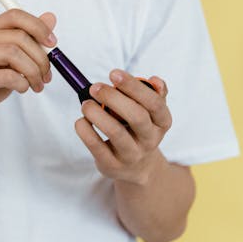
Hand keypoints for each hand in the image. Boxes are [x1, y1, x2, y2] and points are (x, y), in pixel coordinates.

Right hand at [0, 9, 56, 132]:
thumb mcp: (11, 63)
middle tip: (47, 74)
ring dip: (33, 72)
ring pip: (14, 54)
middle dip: (41, 57)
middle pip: (18, 36)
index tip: (52, 43)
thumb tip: (50, 18)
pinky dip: (21, 83)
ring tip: (36, 84)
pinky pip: (7, 75)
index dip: (38, 26)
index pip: (14, 16)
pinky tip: (21, 88)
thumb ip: (29, 41)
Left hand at [74, 69, 171, 184]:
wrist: (137, 168)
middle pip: (137, 116)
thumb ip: (154, 94)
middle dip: (113, 98)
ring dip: (97, 114)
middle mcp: (150, 140)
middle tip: (95, 87)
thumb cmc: (139, 130)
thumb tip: (154, 80)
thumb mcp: (151, 114)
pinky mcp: (112, 165)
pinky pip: (97, 146)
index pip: (154, 103)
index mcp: (162, 122)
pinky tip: (81, 121)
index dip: (134, 87)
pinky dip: (85, 131)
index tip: (114, 73)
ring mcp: (131, 155)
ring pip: (116, 132)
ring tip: (86, 104)